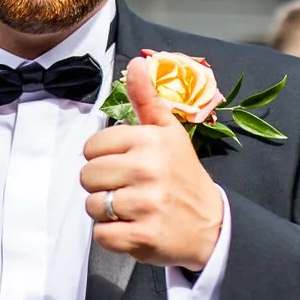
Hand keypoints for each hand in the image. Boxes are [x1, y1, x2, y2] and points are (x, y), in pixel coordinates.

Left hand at [79, 54, 224, 269]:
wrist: (212, 225)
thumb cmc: (183, 175)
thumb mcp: (169, 132)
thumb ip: (147, 99)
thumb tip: (136, 62)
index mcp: (151, 140)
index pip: (92, 146)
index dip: (103, 158)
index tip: (124, 164)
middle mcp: (148, 169)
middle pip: (87, 176)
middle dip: (102, 185)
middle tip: (128, 188)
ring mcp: (146, 204)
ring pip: (92, 205)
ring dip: (106, 211)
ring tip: (131, 208)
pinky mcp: (143, 236)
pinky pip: (101, 235)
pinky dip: (112, 235)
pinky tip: (132, 227)